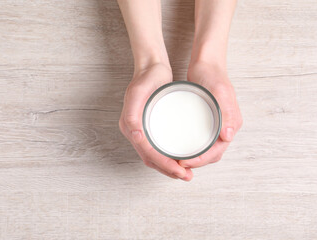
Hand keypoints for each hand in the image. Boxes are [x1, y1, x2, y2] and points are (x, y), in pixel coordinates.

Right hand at [119, 63, 192, 180]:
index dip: (163, 165)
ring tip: (185, 173)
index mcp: (130, 127)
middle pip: (152, 159)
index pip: (147, 153)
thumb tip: (136, 136)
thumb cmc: (146, 79)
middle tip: (185, 176)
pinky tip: (181, 159)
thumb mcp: (137, 94)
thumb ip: (132, 114)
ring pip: (156, 156)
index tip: (179, 171)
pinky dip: (169, 157)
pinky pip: (159, 148)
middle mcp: (135, 132)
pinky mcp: (152, 126)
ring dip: (169, 167)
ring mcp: (143, 130)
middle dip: (168, 170)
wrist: (151, 68)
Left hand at [179, 61, 242, 167]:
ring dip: (193, 158)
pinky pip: (200, 140)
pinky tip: (178, 148)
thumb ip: (227, 113)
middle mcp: (225, 128)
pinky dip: (191, 148)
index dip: (201, 161)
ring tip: (176, 160)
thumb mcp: (221, 92)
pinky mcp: (207, 121)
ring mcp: (216, 125)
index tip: (185, 163)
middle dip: (196, 163)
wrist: (207, 64)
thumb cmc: (214, 76)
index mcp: (231, 125)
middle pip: (211, 154)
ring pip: (205, 150)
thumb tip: (228, 137)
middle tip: (177, 165)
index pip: (217, 152)